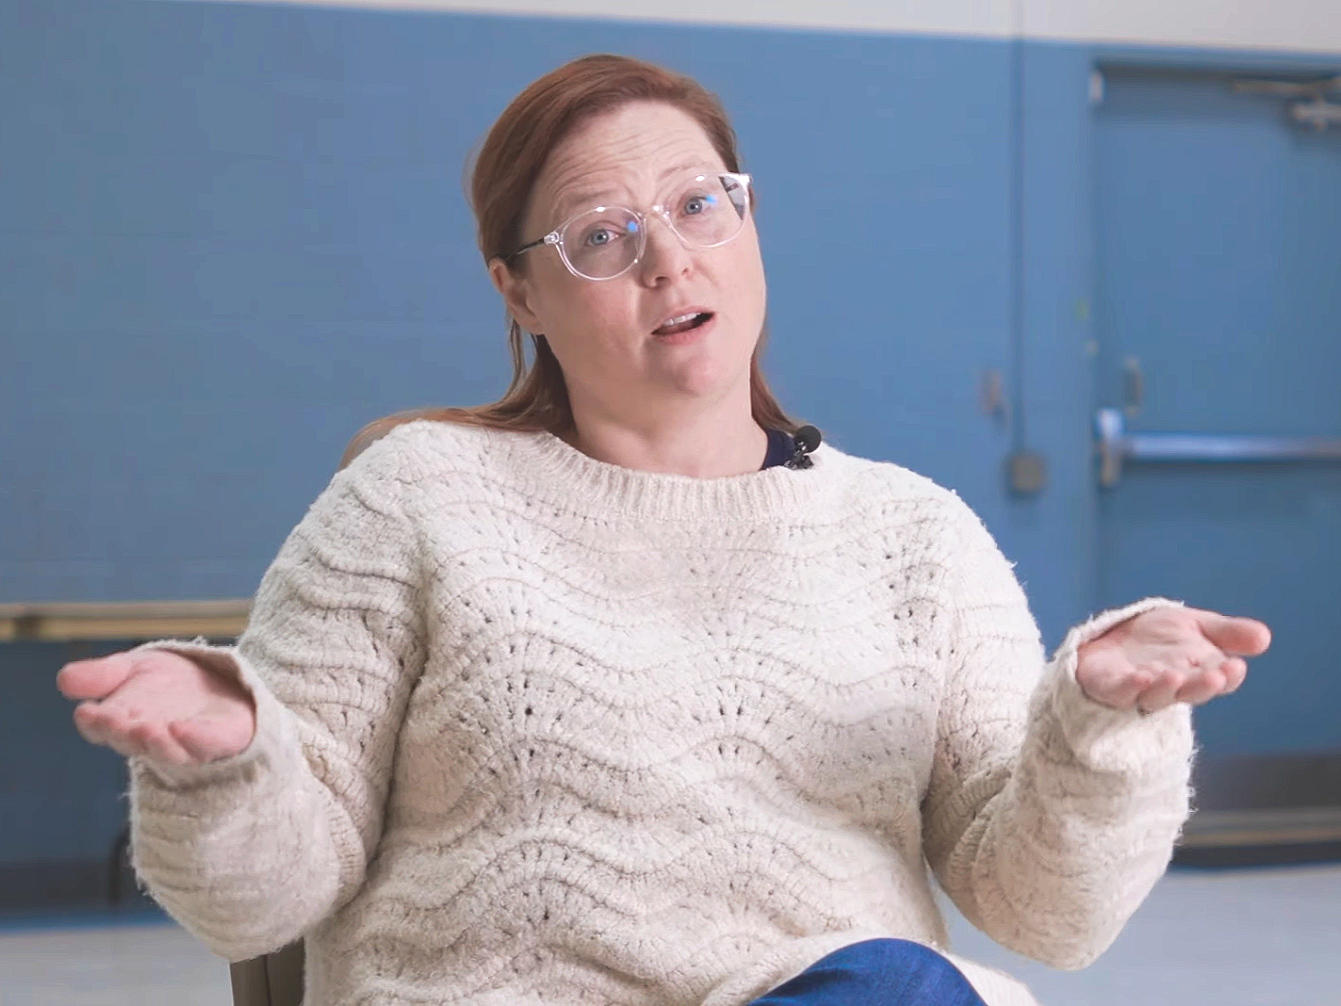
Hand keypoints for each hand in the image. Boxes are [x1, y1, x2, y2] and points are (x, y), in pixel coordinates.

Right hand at [57, 649, 256, 766]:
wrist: (222, 681)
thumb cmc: (170, 683)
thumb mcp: (134, 668)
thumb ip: (102, 674)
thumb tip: (64, 680)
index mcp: (124, 724)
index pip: (102, 729)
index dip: (94, 723)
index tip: (87, 712)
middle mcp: (153, 739)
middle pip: (132, 742)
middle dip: (122, 732)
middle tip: (113, 720)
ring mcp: (188, 743)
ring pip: (168, 751)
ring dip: (155, 742)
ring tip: (145, 728)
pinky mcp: (221, 739)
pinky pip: (207, 745)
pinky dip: (194, 739)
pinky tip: (181, 729)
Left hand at [1075, 606, 1270, 713]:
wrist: (1113, 634)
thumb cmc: (1159, 637)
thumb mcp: (1196, 625)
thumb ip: (1228, 633)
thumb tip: (1264, 637)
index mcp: (1198, 673)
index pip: (1219, 680)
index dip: (1227, 677)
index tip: (1236, 666)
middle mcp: (1172, 686)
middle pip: (1190, 692)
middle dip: (1202, 685)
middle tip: (1215, 677)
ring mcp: (1140, 690)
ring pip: (1155, 697)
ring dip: (1166, 688)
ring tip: (1175, 677)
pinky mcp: (1110, 687)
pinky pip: (1120, 693)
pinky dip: (1129, 688)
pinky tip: (1139, 679)